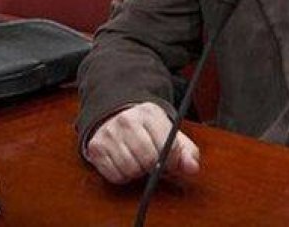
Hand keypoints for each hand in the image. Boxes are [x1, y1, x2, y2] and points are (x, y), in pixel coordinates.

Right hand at [84, 102, 199, 183]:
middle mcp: (127, 120)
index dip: (173, 160)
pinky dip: (123, 176)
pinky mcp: (96, 147)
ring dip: (138, 172)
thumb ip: (186, 152)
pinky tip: (125, 164)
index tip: (171, 162)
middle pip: (148, 159)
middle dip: (154, 167)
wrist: (115, 116)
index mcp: (149, 113)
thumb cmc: (147, 130)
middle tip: (153, 163)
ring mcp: (109, 133)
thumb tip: (192, 168)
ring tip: (139, 161)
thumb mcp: (169, 134)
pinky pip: (115, 175)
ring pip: (131, 169)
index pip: (167, 146)